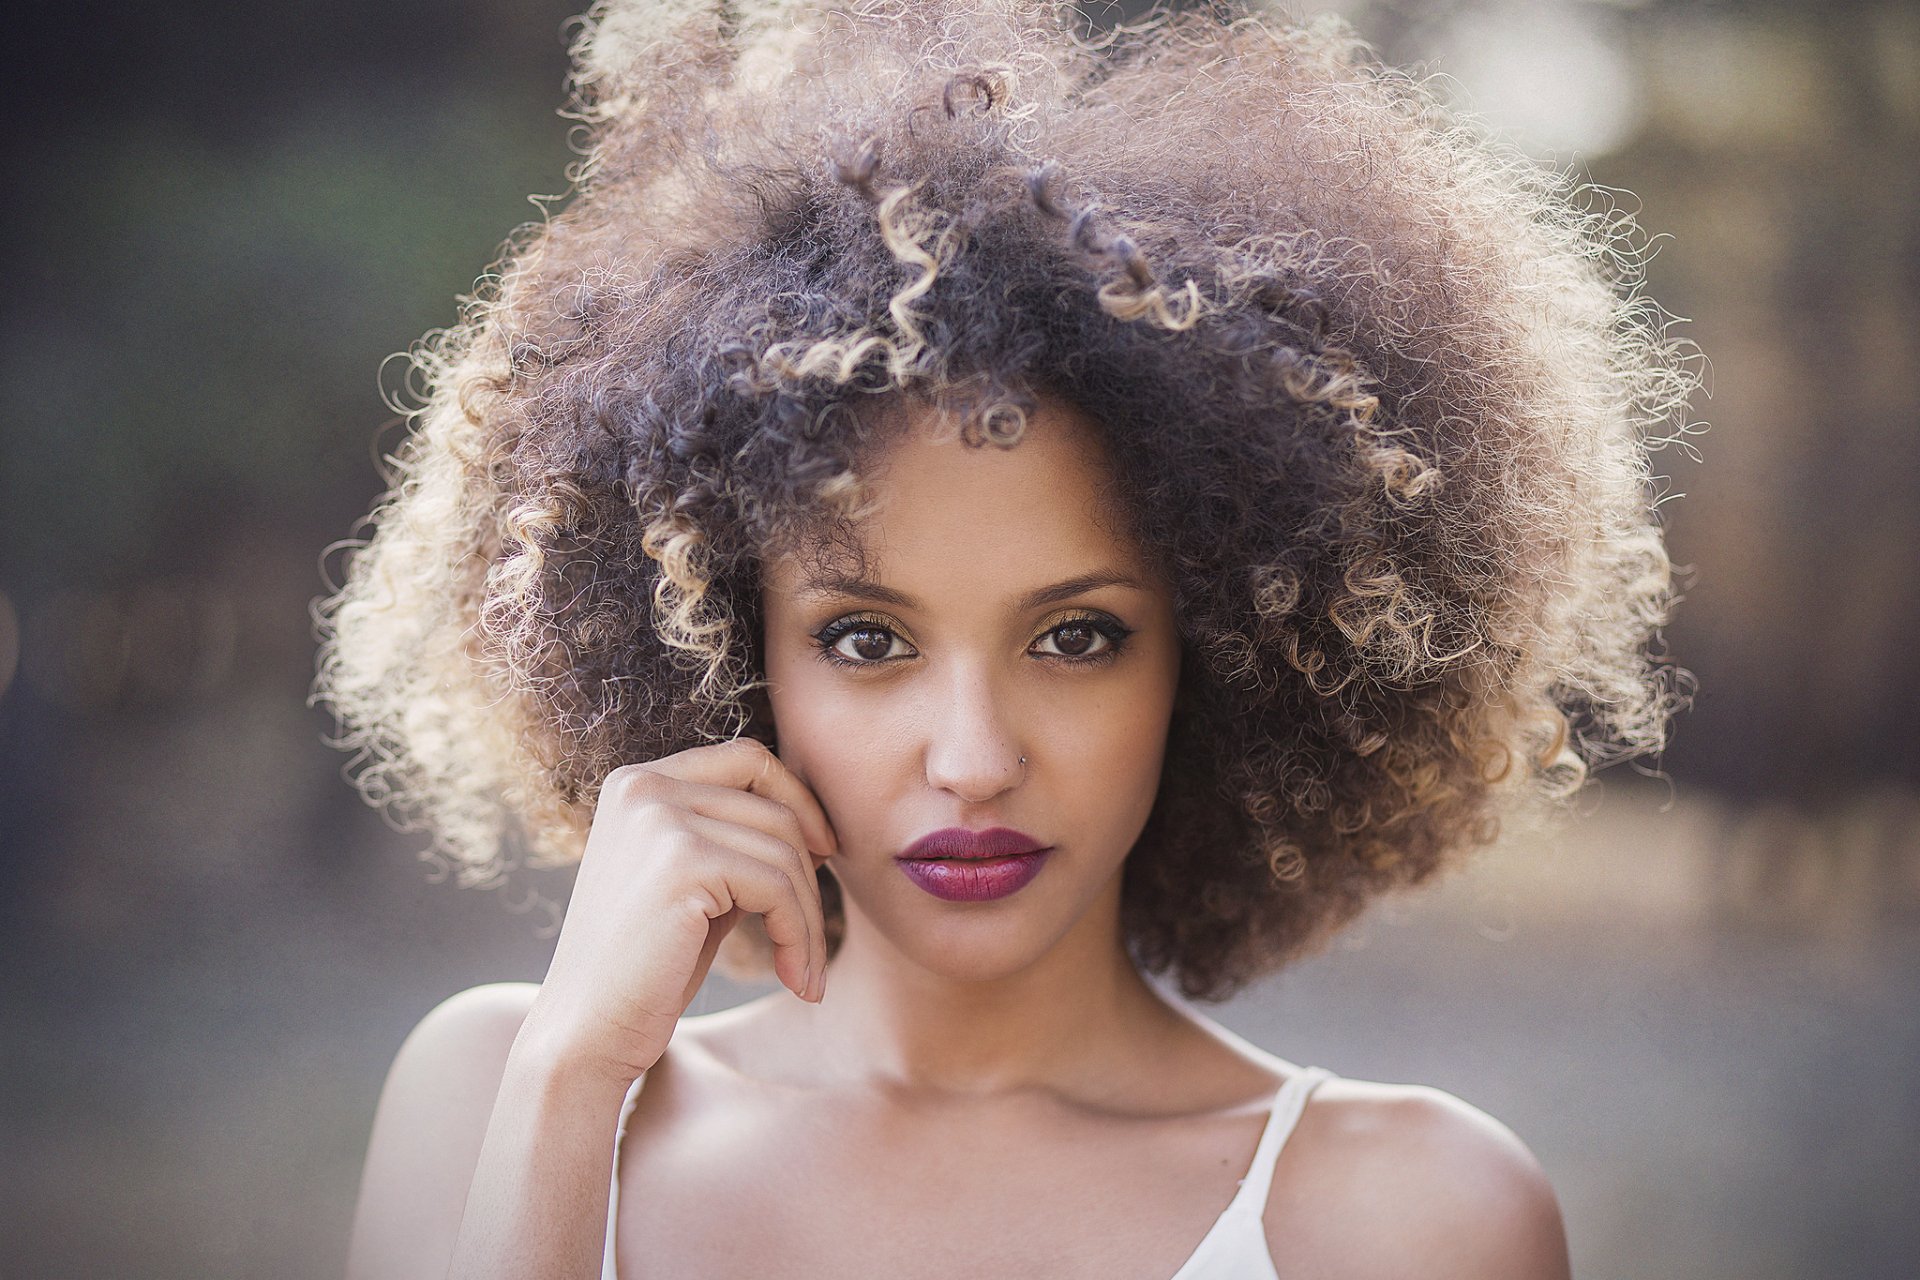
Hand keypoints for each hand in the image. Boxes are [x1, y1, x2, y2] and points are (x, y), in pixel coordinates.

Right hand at [518, 737, 837, 1084]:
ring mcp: (659, 819)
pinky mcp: (682, 862)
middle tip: (810, 940)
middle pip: (774, 810)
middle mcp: (643, 787)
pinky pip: (777, 888)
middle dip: (809, 879)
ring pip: (784, 852)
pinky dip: (800, 937)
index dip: (798, 801)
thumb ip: (734, 842)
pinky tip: (796, 980)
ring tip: (805, 973)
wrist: (585, 1034)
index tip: (822, 855)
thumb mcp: (693, 884)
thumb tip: (816, 828)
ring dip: (808, 920)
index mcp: (637, 783)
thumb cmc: (645, 968)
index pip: (747, 758)